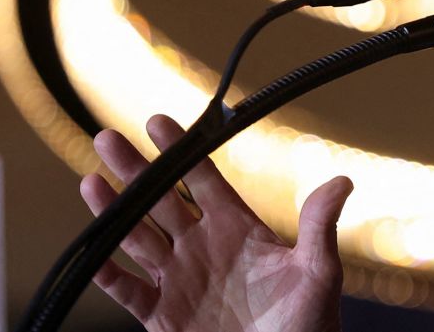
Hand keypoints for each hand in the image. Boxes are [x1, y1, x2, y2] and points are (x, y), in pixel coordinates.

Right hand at [79, 115, 352, 331]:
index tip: (157, 121)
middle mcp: (203, 246)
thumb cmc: (308, 323)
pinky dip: (108, 272)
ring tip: (91, 180)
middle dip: (136, 170)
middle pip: (162, 199)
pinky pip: (128, 290)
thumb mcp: (318, 271)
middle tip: (107, 136)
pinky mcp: (162, 315)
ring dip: (114, 211)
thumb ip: (319, 226)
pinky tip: (92, 251)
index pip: (203, 179)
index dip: (181, 150)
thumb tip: (342, 181)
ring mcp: (180, 279)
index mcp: (237, 228)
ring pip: (137, 237)